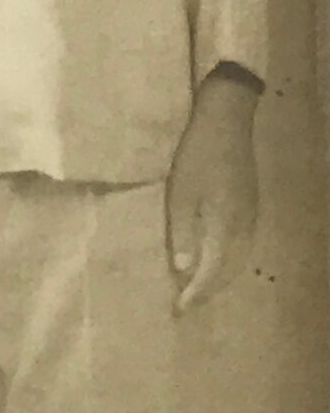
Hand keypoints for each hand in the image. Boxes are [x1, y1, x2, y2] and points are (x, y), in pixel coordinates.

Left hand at [166, 68, 259, 312]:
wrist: (227, 121)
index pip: (212, 272)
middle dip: (208, 290)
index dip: (196, 293)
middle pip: (229, 271)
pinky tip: (213, 257)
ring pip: (237, 260)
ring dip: (218, 277)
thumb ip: (182, 231)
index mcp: (227, 228)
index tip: (179, 310)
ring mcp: (250, 217)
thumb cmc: (197, 154)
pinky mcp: (248, 205)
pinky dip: (226, 259)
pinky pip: (240, 245)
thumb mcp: (181, 191)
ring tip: (197, 287)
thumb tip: (183, 269)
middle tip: (187, 305)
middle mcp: (244, 229)